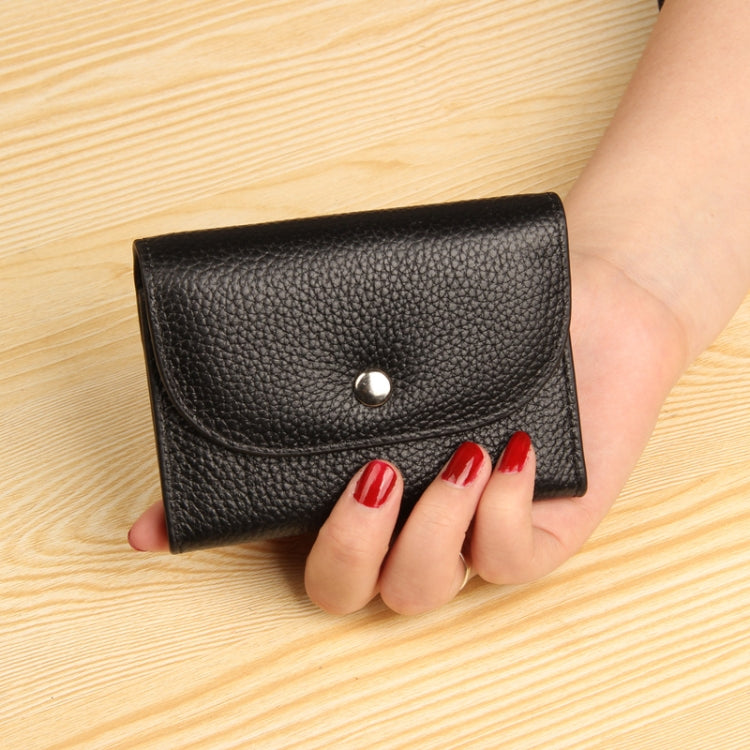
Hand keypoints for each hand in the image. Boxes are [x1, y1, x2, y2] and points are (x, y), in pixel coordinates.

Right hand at [128, 247, 688, 613]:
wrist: (593, 308)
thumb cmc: (486, 319)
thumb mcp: (405, 335)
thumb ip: (345, 363)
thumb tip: (283, 366)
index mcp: (353, 476)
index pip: (266, 525)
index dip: (204, 535)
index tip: (153, 529)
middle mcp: (400, 518)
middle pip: (337, 587)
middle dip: (342, 545)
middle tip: (366, 473)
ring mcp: (463, 536)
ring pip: (416, 591)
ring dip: (425, 531)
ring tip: (453, 456)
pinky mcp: (535, 538)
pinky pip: (505, 564)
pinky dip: (498, 514)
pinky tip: (506, 452)